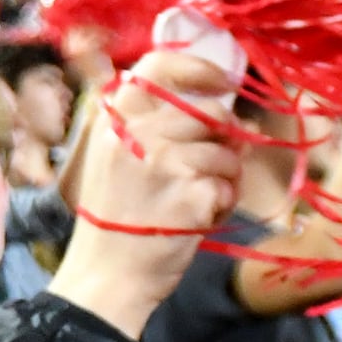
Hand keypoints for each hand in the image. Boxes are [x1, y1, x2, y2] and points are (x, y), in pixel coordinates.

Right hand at [46, 49, 247, 338]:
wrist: (106, 276)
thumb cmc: (115, 218)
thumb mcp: (119, 160)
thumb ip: (160, 129)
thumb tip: (235, 119)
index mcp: (113, 121)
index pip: (159, 65)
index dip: (200, 68)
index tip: (224, 82)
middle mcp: (136, 134)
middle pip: (211, 113)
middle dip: (223, 143)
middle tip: (207, 171)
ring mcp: (163, 163)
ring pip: (227, 152)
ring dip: (224, 178)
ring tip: (195, 201)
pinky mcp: (190, 194)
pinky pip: (229, 186)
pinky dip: (222, 204)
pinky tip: (197, 219)